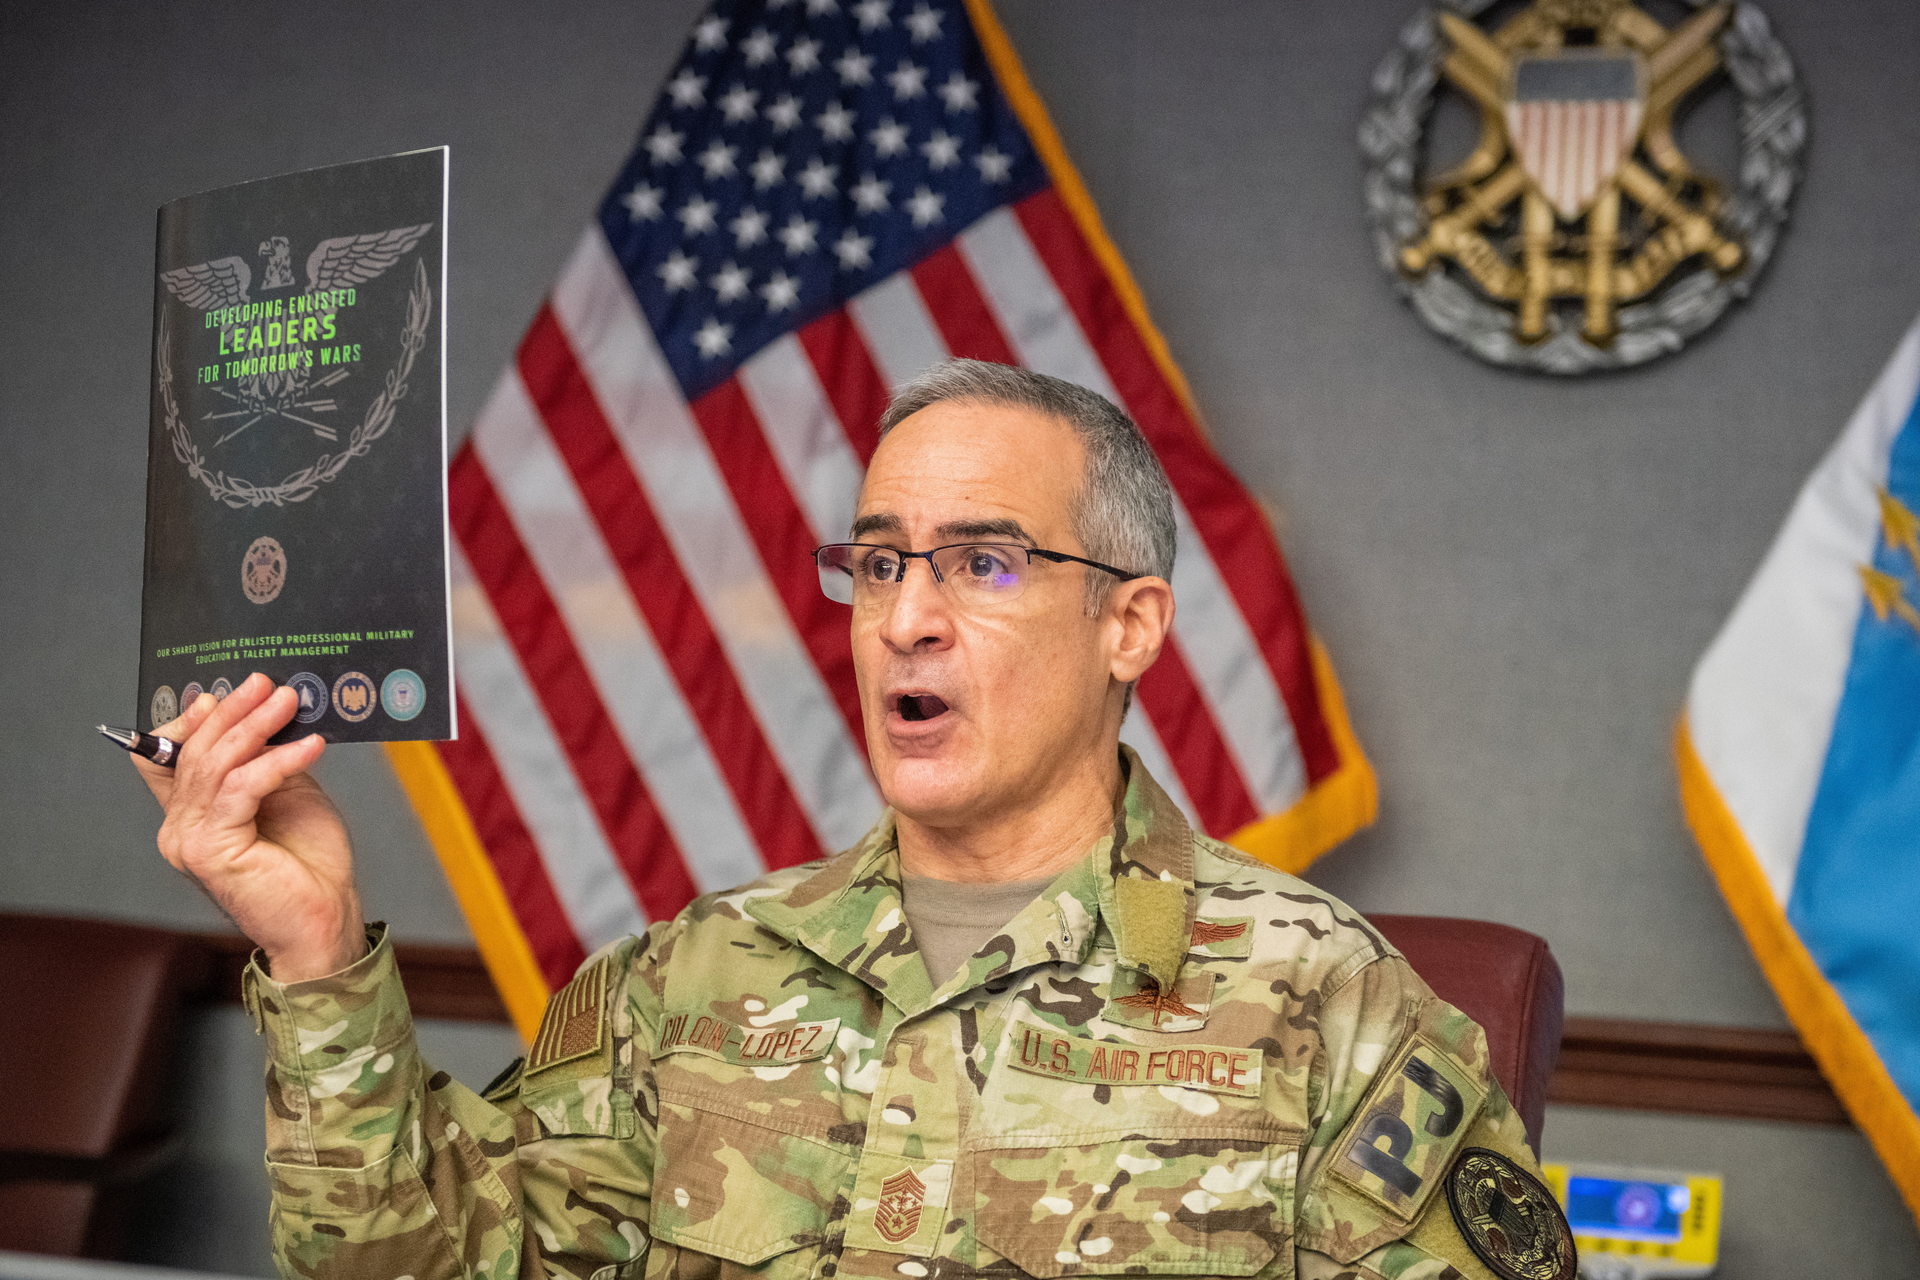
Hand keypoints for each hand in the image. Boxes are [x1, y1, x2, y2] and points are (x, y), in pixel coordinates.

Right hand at [137, 672, 365, 981]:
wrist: (324, 919)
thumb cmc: (309, 863)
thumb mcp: (287, 793)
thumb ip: (264, 759)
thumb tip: (262, 711)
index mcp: (190, 813)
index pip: (166, 754)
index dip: (194, 718)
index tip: (237, 690)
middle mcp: (179, 827)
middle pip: (194, 752)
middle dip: (234, 711)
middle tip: (267, 683)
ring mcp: (190, 840)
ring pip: (215, 765)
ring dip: (255, 725)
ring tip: (290, 701)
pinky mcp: (212, 850)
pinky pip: (241, 788)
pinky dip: (277, 761)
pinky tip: (311, 745)